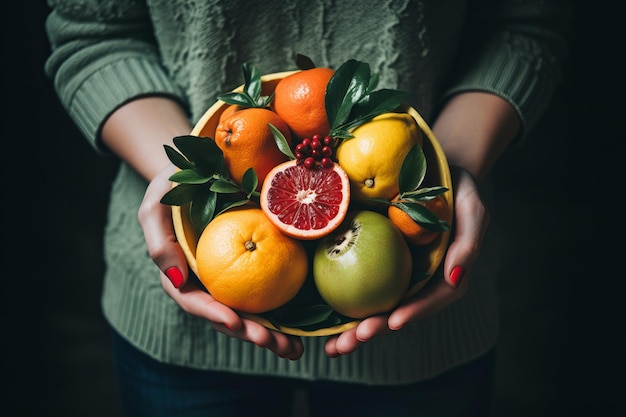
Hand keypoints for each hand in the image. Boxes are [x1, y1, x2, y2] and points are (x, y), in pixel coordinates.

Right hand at [138, 164, 304, 359]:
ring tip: (294, 350)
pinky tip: (305, 329)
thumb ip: (159, 243)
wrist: (200, 169)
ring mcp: (233, 277)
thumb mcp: (155, 208)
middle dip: (251, 334)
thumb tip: (177, 279)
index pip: (196, 302)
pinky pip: (270, 292)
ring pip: (251, 313)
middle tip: (275, 345)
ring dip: (273, 335)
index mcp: (182, 276)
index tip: (236, 322)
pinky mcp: (255, 266)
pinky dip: (286, 313)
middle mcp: (209, 283)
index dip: (214, 315)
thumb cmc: (170, 188)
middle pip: (228, 316)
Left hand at [324, 166, 489, 356]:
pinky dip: (337, 296)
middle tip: (349, 343)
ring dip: (352, 328)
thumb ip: (469, 243)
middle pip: (396, 309)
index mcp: (441, 272)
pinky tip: (316, 316)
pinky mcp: (369, 254)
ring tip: (331, 347)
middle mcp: (415, 276)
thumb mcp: (471, 209)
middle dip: (373, 329)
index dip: (413, 312)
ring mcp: (391, 268)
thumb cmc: (455, 187)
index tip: (392, 322)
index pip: (431, 298)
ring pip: (373, 302)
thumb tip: (455, 278)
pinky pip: (353, 274)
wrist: (427, 163)